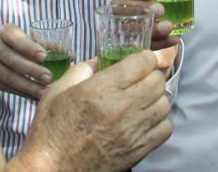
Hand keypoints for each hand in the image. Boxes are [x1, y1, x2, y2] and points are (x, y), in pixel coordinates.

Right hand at [0, 24, 50, 99]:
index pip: (16, 37)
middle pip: (12, 60)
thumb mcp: (28, 41)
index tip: (44, 56)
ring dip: (28, 86)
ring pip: (8, 77)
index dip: (29, 47)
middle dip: (32, 70)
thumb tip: (71, 56)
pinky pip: (4, 87)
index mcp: (5, 31)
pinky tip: (35, 97)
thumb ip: (47, 46)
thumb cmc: (17, 47)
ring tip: (44, 92)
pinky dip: (21, 93)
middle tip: (49, 78)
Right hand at [10, 50, 171, 171]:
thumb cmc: (51, 132)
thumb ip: (81, 70)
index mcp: (100, 90)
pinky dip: (159, 122)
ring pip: (164, 103)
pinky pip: (166, 128)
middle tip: (141, 79)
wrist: (52, 170)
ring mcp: (132, 130)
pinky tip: (145, 120)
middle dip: (152, 75)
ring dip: (156, 98)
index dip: (145, 57)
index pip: (142, 63)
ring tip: (142, 100)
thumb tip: (101, 60)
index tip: (142, 60)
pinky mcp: (139, 150)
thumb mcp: (56, 92)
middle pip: (157, 81)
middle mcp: (120, 108)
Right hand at [110, 0, 183, 49]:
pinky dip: (159, 43)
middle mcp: (121, 11)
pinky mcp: (132, 47)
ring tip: (169, 27)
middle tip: (161, 10)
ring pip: (128, 28)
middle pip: (119, 7)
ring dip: (151, 28)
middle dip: (140, 7)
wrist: (165, 30)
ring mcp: (124, 30)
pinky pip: (142, 46)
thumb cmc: (163, 6)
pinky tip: (173, 40)